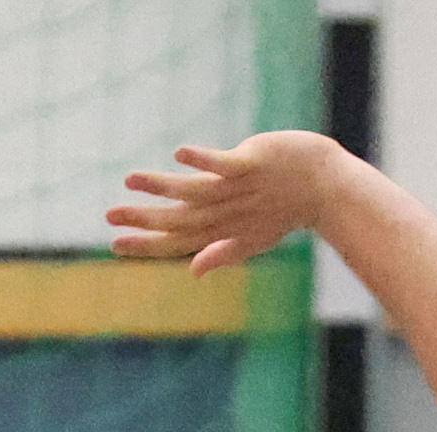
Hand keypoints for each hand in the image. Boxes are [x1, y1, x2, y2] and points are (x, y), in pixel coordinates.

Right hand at [108, 134, 343, 274]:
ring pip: (195, 192)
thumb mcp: (253, 237)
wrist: (325, 187)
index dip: (147, 245)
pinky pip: (225, 164)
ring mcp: (240, 189)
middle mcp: (227, 213)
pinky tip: (179, 154)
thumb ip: (220, 252)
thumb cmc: (287, 212)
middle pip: (180, 220)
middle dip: (144, 220)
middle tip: (110, 217)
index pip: (178, 242)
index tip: (115, 245)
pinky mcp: (252, 163)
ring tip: (130, 179)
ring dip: (162, 186)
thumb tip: (192, 272)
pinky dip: (203, 161)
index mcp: (223, 231)